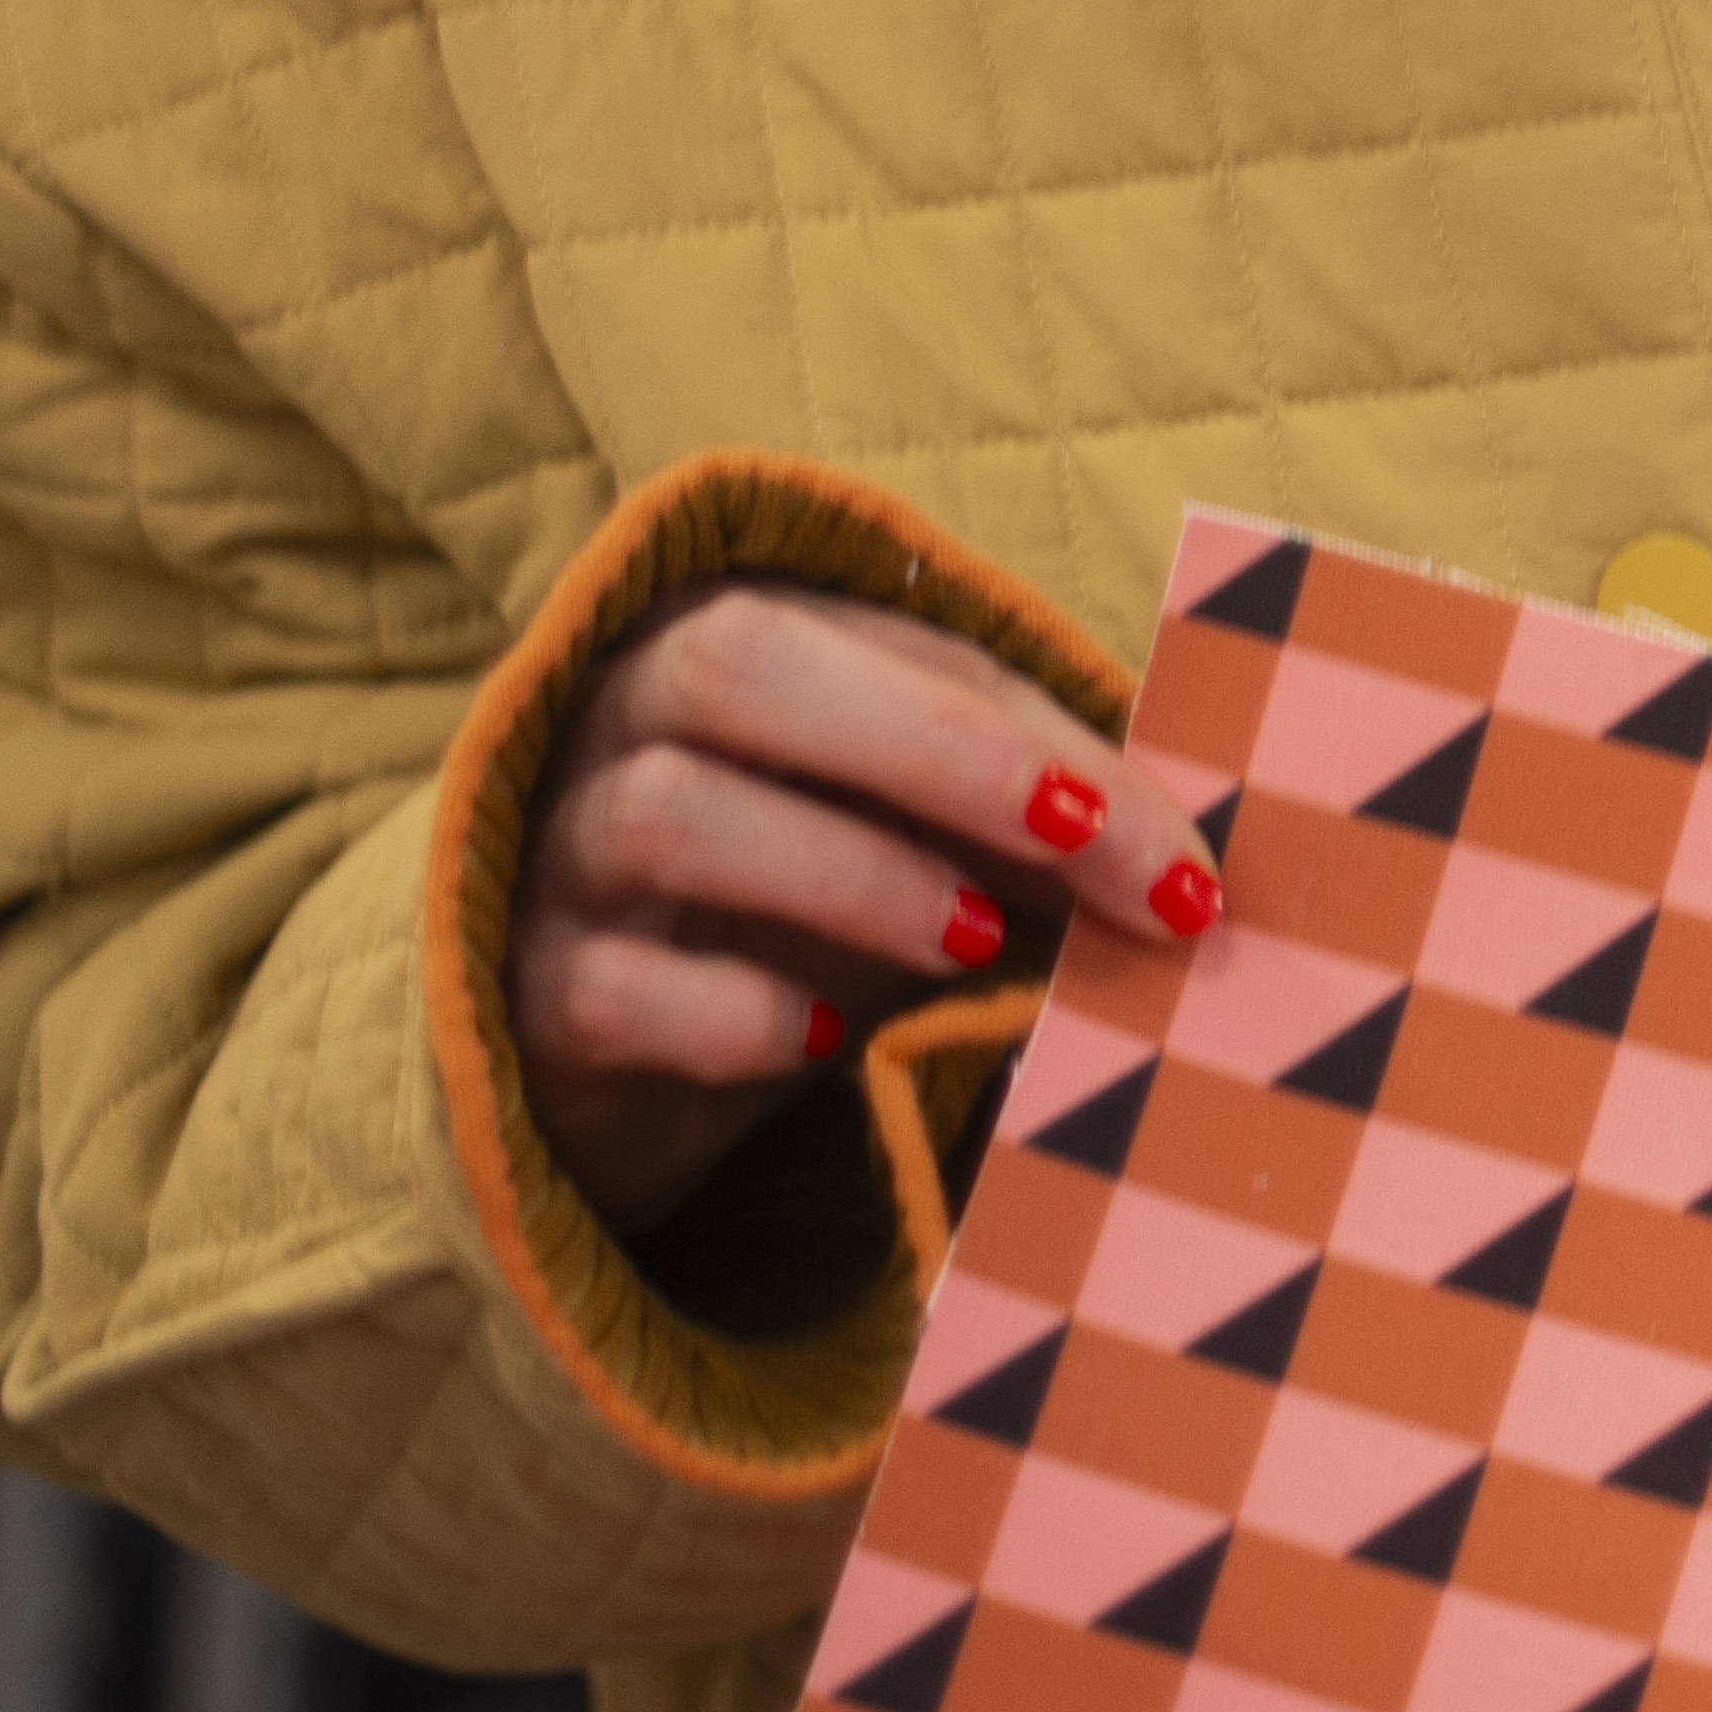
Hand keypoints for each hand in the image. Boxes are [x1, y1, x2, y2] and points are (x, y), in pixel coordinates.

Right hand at [512, 578, 1219, 1239]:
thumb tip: (1187, 860)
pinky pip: (615, 987)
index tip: (1179, 853)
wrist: (608, 1068)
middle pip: (738, 664)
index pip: (900, 647)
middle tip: (1082, 847)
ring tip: (969, 942)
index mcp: (735, 643)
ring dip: (851, 875)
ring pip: (668, 811)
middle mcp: (618, 719)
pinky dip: (740, 1015)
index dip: (1047, 735)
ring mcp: (553, 855)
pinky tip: (827, 1043)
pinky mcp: (524, 995)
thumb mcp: (909, 843)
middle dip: (941, 749)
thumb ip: (1018, 821)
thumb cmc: (790, 920)